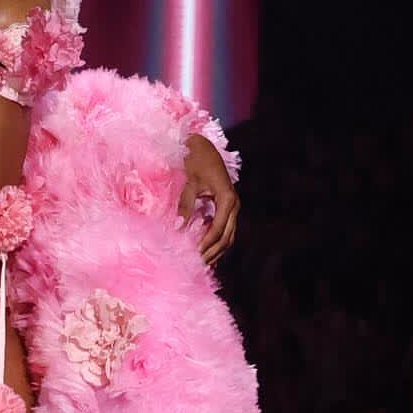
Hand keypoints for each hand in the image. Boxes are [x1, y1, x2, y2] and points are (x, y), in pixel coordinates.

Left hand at [179, 133, 238, 265]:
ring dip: (216, 251)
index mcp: (227, 198)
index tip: (194, 256)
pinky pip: (225, 230)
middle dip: (212, 252)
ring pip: (228, 236)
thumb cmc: (196, 160)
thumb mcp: (190, 183)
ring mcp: (233, 207)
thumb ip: (186, 205)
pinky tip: (206, 252)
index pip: (218, 229)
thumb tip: (178, 228)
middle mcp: (234, 204)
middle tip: (197, 266)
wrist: (203, 146)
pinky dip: (216, 242)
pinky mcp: (227, 208)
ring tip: (202, 264)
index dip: (206, 244)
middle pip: (226, 237)